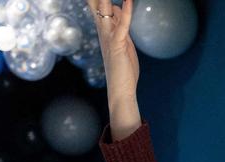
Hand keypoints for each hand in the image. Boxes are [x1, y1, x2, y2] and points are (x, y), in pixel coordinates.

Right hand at [86, 0, 139, 120]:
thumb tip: (117, 8)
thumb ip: (120, 25)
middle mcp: (104, 32)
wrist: (121, 90)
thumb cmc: (123, 69)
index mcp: (105, 31)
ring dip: (106, 0)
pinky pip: (122, 25)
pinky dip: (126, 12)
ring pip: (105, 11)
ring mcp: (110, 38)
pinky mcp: (118, 45)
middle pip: (96, 4)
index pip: (97, 5)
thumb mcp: (123, 42)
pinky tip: (128, 1)